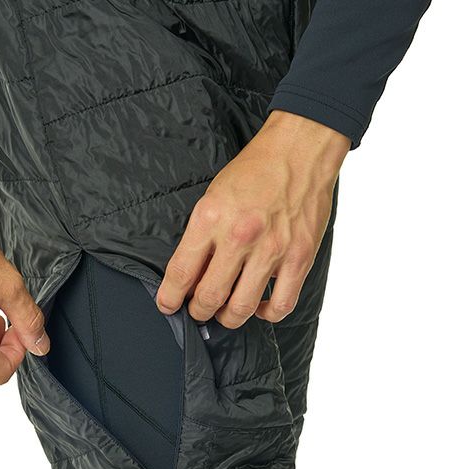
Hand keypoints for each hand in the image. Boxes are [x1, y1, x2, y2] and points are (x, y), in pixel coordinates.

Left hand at [156, 110, 349, 327]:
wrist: (299, 150)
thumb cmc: (254, 171)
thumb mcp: (213, 195)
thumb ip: (201, 234)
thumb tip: (190, 273)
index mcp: (210, 218)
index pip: (181, 272)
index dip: (169, 297)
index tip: (167, 305)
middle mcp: (239, 236)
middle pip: (208, 296)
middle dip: (197, 311)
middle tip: (196, 311)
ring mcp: (272, 249)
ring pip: (241, 308)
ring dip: (226, 318)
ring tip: (223, 313)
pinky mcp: (300, 257)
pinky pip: (281, 304)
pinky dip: (266, 314)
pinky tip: (258, 306)